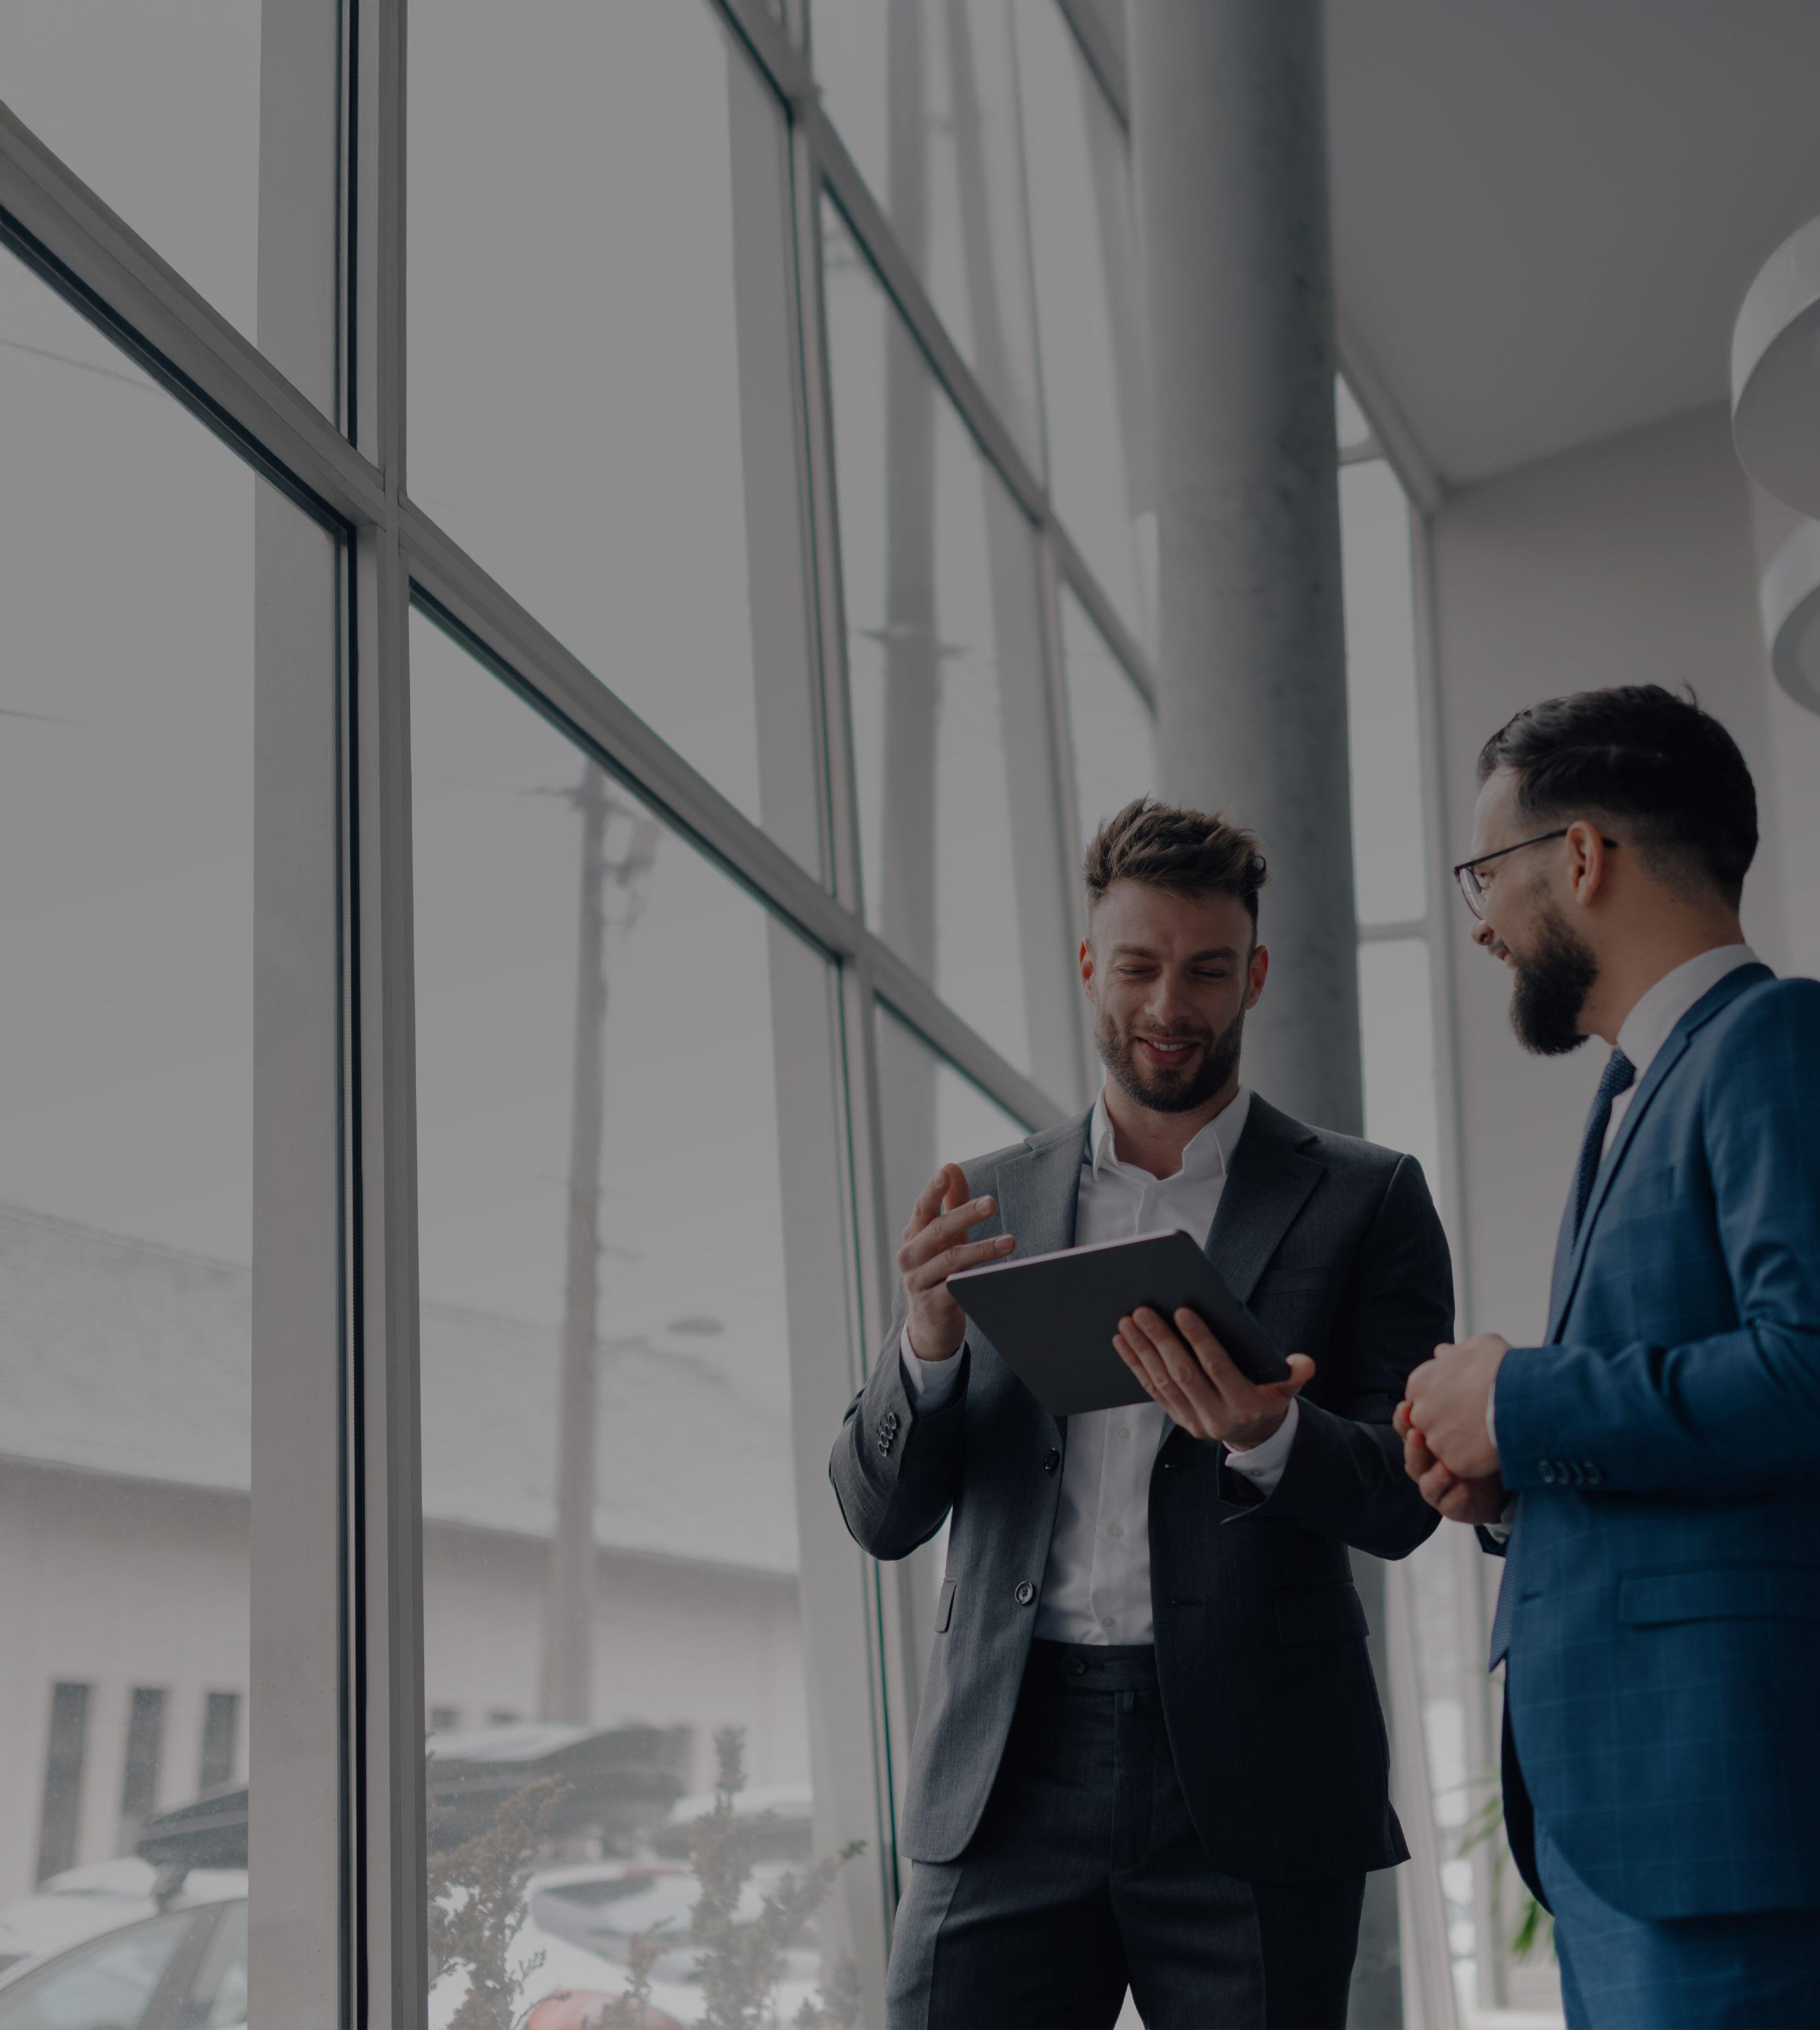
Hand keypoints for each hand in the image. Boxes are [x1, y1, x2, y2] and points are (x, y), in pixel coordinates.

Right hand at [898, 1164, 1015, 1361]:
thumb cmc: (940, 1273)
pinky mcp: (933, 1305)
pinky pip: (957, 1289)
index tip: (946, 1172)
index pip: (922, 1209)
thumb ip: (950, 1203)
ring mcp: (919, 1282)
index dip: (933, 1190)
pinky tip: (996, 1275)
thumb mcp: (946, 1238)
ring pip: (950, 1260)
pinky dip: (976, 1280)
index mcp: (914, 1237)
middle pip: (937, 1231)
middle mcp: (911, 1257)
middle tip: (991, 1202)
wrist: (929, 1327)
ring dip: (982, 1249)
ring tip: (1010, 1241)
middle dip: (964, 1214)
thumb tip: (951, 1166)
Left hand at [1114, 1305, 1314, 1450]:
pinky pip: (1152, 1391)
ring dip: (1142, 1351)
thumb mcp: (1287, 1389)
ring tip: (1127, 1322)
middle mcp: (1217, 1417)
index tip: (1182, 1311)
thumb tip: (1303, 1363)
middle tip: (1142, 1311)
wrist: (1256, 1435)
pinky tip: (1123, 1343)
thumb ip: (1296, 1375)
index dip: (1200, 1339)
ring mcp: (1194, 1421)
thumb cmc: (1269, 1397)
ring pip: (1162, 1382)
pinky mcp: (1178, 1420)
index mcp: (1246, 1405)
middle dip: (1161, 1340)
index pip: (1218, 1368)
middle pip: (1183, 1374)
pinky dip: (1136, 1366)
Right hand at [1395, 1400, 1506, 1523]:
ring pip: (1425, 1482)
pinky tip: (1462, 1487)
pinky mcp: (1452, 1507)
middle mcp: (1427, 1464)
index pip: (1406, 1428)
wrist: (1501, 1482)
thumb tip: (1442, 1351)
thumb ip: (1456, 1391)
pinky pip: (1447, 1504)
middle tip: (1419, 1434)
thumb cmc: (1481, 1443)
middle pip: (1412, 1455)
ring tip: (1445, 1467)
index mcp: (1426, 1440)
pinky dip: (1453, 1496)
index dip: (1404, 1419)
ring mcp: (1438, 1487)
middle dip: (1414, 1446)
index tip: (1408, 1405)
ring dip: (1433, 1475)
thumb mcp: (1471, 1416)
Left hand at [1401, 1332, 1508, 1480]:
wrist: (1523, 1398)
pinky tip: (1491, 1449)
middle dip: (1448, 1423)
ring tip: (1486, 1434)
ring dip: (1461, 1443)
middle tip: (1474, 1420)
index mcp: (1421, 1383)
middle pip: (1428, 1423)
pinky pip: (1461, 1466)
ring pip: (1443, 1447)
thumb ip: (1453, 1354)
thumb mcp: (1477, 1347)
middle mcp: (1421, 1412)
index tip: (1460, 1404)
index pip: (1422, 1398)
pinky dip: (1475, 1461)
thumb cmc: (1503, 1368)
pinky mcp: (1454, 1463)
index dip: (1442, 1402)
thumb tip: (1442, 1353)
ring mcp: (1436, 1440)